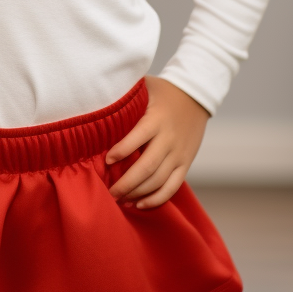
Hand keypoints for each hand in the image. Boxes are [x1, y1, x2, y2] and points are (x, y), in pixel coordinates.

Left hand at [105, 76, 208, 209]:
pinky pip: (172, 187)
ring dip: (138, 194)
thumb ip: (126, 95)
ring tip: (120, 200)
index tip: (106, 162)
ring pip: (158, 181)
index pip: (137, 138)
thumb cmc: (162, 91)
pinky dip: (156, 199)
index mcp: (156, 119)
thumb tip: (97, 98)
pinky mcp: (185, 163)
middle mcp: (168, 138)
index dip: (121, 152)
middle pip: (147, 167)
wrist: (195, 96)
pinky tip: (139, 205)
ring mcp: (179, 154)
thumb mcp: (145, 87)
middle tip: (108, 193)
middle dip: (126, 183)